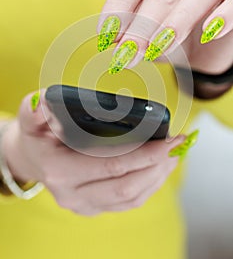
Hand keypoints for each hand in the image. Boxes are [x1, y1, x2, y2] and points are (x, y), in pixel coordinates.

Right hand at [1, 91, 183, 215]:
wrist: (32, 160)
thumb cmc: (36, 136)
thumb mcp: (30, 118)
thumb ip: (35, 108)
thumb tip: (46, 100)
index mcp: (61, 171)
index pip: (111, 165)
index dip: (144, 154)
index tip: (169, 140)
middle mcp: (73, 194)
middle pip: (127, 186)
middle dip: (158, 166)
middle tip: (177, 146)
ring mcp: (84, 205)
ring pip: (131, 198)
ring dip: (157, 177)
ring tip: (173, 156)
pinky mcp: (93, 208)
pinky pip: (127, 203)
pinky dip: (148, 187)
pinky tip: (159, 170)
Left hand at [97, 0, 232, 73]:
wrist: (202, 48)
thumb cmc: (168, 38)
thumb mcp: (145, 40)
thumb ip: (130, 40)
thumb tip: (113, 50)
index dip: (117, 5)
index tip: (106, 35)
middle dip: (140, 28)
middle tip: (126, 55)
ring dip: (175, 23)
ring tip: (157, 48)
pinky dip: (223, 16)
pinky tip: (209, 33)